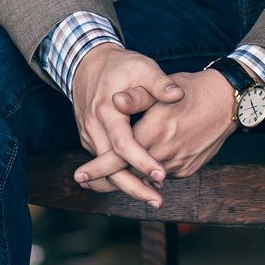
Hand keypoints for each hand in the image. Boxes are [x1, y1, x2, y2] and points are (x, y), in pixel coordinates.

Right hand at [71, 43, 184, 206]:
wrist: (87, 63)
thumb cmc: (120, 65)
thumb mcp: (142, 67)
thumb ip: (159, 83)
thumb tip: (177, 95)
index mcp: (106, 110)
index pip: (123, 143)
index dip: (141, 160)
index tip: (161, 174)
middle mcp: (94, 127)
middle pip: (110, 167)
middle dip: (134, 187)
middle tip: (157, 201)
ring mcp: (89, 135)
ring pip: (106, 170)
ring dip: (128, 186)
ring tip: (153, 198)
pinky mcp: (91, 139)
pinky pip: (104, 164)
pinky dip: (120, 176)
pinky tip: (140, 184)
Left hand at [74, 69, 236, 190]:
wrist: (228, 102)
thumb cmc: (192, 89)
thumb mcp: (163, 87)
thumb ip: (138, 96)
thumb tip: (115, 99)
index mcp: (156, 132)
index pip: (120, 157)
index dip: (98, 168)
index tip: (79, 175)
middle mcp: (167, 154)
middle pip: (130, 174)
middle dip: (107, 179)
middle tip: (85, 181)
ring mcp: (179, 165)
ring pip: (147, 177)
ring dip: (128, 176)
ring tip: (108, 174)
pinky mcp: (188, 169)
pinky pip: (164, 175)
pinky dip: (150, 172)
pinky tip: (144, 162)